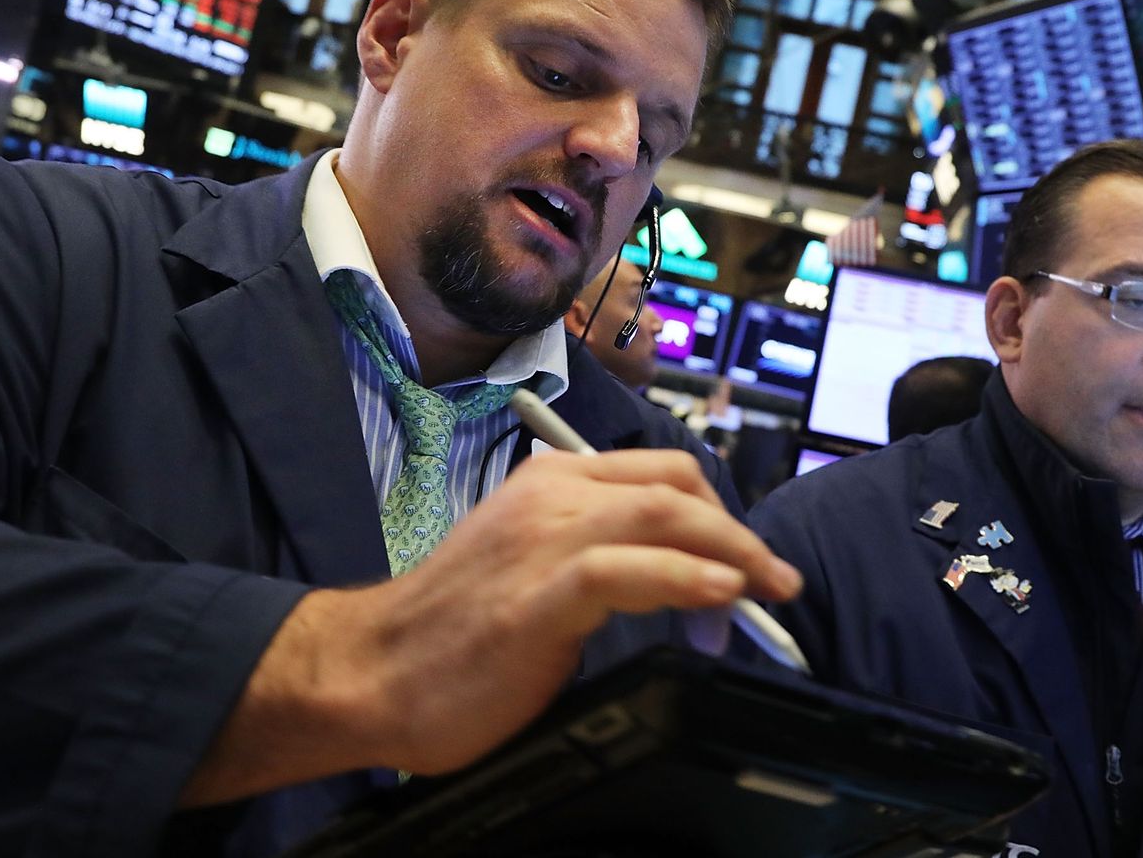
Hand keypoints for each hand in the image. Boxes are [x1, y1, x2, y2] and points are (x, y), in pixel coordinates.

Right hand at [182, 448, 799, 802]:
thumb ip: (598, 559)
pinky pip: (629, 568)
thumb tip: (679, 580)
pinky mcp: (536, 595)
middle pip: (678, 485)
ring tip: (766, 592)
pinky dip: (687, 576)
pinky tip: (720, 596)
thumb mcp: (532, 569)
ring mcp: (543, 541)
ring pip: (666, 513)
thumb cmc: (450, 631)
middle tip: (774, 582)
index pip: (662, 471)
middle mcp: (550, 496)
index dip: (720, 511)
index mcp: (550, 482)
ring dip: (734, 553)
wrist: (368, 672)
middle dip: (740, 531)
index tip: (748, 560)